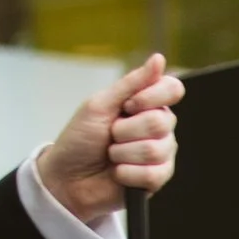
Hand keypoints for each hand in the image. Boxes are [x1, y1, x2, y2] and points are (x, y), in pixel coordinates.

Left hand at [34, 51, 182, 226]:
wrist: (66, 177)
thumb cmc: (80, 139)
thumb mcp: (100, 105)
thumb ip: (131, 83)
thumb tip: (159, 59)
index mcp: (147, 104)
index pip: (172, 89)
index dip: (152, 96)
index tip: (127, 105)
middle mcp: (159, 127)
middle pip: (161, 122)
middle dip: (126, 130)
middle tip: (110, 135)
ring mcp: (160, 154)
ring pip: (155, 149)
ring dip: (123, 153)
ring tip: (111, 155)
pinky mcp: (156, 179)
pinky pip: (154, 174)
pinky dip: (127, 173)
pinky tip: (117, 173)